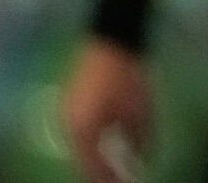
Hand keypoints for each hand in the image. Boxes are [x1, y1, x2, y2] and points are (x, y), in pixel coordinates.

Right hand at [63, 37, 149, 181]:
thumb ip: (140, 144)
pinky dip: (93, 145)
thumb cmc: (127, 76)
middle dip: (102, 173)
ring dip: (96, 159)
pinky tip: (108, 147)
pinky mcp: (70, 104)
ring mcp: (66, 113)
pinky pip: (80, 134)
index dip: (110, 182)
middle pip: (84, 162)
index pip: (94, 170)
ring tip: (116, 167)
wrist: (113, 38)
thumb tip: (141, 166)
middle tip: (120, 179)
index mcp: (83, 131)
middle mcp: (68, 126)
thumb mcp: (141, 114)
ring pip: (80, 149)